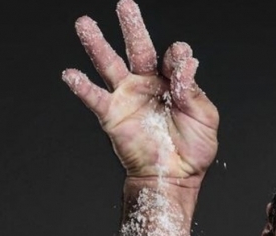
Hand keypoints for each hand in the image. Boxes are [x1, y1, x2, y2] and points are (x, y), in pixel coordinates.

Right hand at [62, 0, 217, 184]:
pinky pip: (94, 97)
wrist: (175, 178)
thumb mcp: (204, 117)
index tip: (180, 62)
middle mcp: (147, 85)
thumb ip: (193, 90)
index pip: (171, 58)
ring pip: (109, 64)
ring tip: (85, 24)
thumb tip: (187, 62)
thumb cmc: (193, 151)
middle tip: (125, 5)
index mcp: (172, 83)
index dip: (176, 58)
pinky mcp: (112, 115)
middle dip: (132, 27)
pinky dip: (81, 86)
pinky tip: (71, 73)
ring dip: (97, 44)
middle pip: (138, 49)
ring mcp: (127, 98)